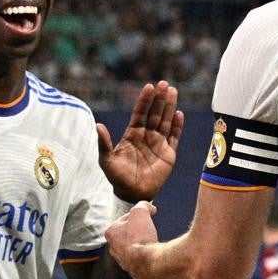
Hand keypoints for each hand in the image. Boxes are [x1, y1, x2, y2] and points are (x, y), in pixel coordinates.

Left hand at [97, 81, 183, 202]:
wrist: (132, 194)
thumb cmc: (117, 177)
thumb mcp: (107, 160)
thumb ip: (104, 143)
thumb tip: (98, 125)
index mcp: (133, 134)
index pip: (140, 112)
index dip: (144, 100)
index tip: (149, 86)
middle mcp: (147, 135)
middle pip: (155, 113)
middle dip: (159, 99)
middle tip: (165, 84)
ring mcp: (158, 143)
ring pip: (165, 121)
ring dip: (169, 106)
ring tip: (173, 91)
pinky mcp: (168, 154)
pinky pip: (174, 137)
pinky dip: (177, 126)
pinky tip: (179, 114)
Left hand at [106, 201, 158, 275]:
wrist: (148, 263)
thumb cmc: (140, 237)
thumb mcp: (140, 212)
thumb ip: (143, 205)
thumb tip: (149, 206)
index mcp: (110, 232)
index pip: (125, 218)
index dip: (138, 214)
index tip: (148, 214)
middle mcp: (114, 248)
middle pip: (129, 233)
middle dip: (139, 229)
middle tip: (150, 227)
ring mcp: (124, 261)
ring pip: (135, 247)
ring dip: (144, 242)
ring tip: (153, 239)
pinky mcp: (135, 271)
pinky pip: (142, 259)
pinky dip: (148, 254)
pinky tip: (155, 251)